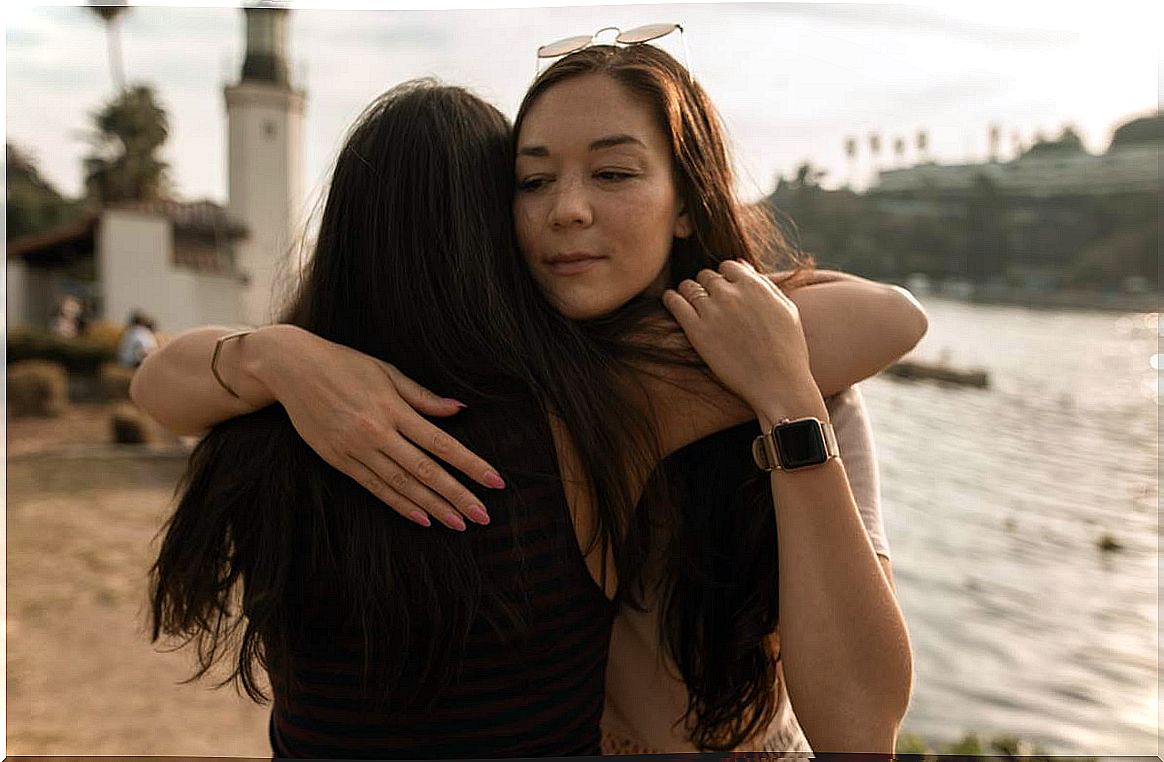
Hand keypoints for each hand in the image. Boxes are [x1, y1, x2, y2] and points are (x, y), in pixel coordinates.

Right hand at [252, 326, 504, 530]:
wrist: (291, 368)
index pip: (441, 443)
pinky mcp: (338, 460)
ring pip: (402, 485)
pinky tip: (422, 519)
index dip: (470, 464)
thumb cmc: (344, 364)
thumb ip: (423, 396)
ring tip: (458, 523)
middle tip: (483, 516)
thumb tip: (459, 409)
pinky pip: (375, 488)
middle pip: (425, 471)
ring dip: (433, 507)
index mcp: (392, 408)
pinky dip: (400, 505)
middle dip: (457, 495)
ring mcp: (355, 449)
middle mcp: (376, 432)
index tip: (494, 482)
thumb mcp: (387, 371)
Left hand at [661, 260, 824, 423]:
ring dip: (688, 291)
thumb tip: (743, 267)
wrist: (779, 384)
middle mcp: (731, 293)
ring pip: (689, 286)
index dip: (725, 278)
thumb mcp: (786, 310)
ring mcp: (712, 311)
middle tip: (708, 301)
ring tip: (689, 302)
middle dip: (707, 286)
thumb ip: (765, 285)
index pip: (728, 266)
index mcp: (754, 285)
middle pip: (707, 275)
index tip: (724, 290)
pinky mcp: (697, 330)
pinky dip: (671, 298)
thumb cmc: (787, 350)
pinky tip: (672, 302)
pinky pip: (674, 302)